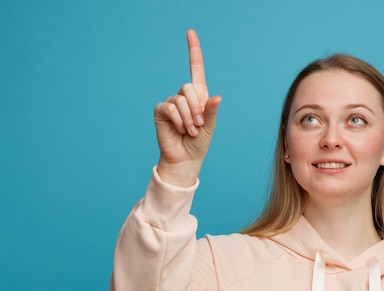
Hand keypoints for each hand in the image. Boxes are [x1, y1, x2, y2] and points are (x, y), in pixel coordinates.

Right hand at [154, 29, 220, 186]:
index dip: (193, 50)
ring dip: (188, 117)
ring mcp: (171, 102)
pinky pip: (169, 107)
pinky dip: (178, 119)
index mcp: (199, 96)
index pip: (196, 68)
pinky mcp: (161, 111)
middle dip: (196, 107)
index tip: (190, 32)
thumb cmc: (199, 143)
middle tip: (199, 125)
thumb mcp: (210, 126)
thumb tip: (216, 97)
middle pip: (189, 87)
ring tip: (191, 131)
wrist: (185, 158)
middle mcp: (184, 96)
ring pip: (180, 99)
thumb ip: (211, 111)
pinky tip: (181, 129)